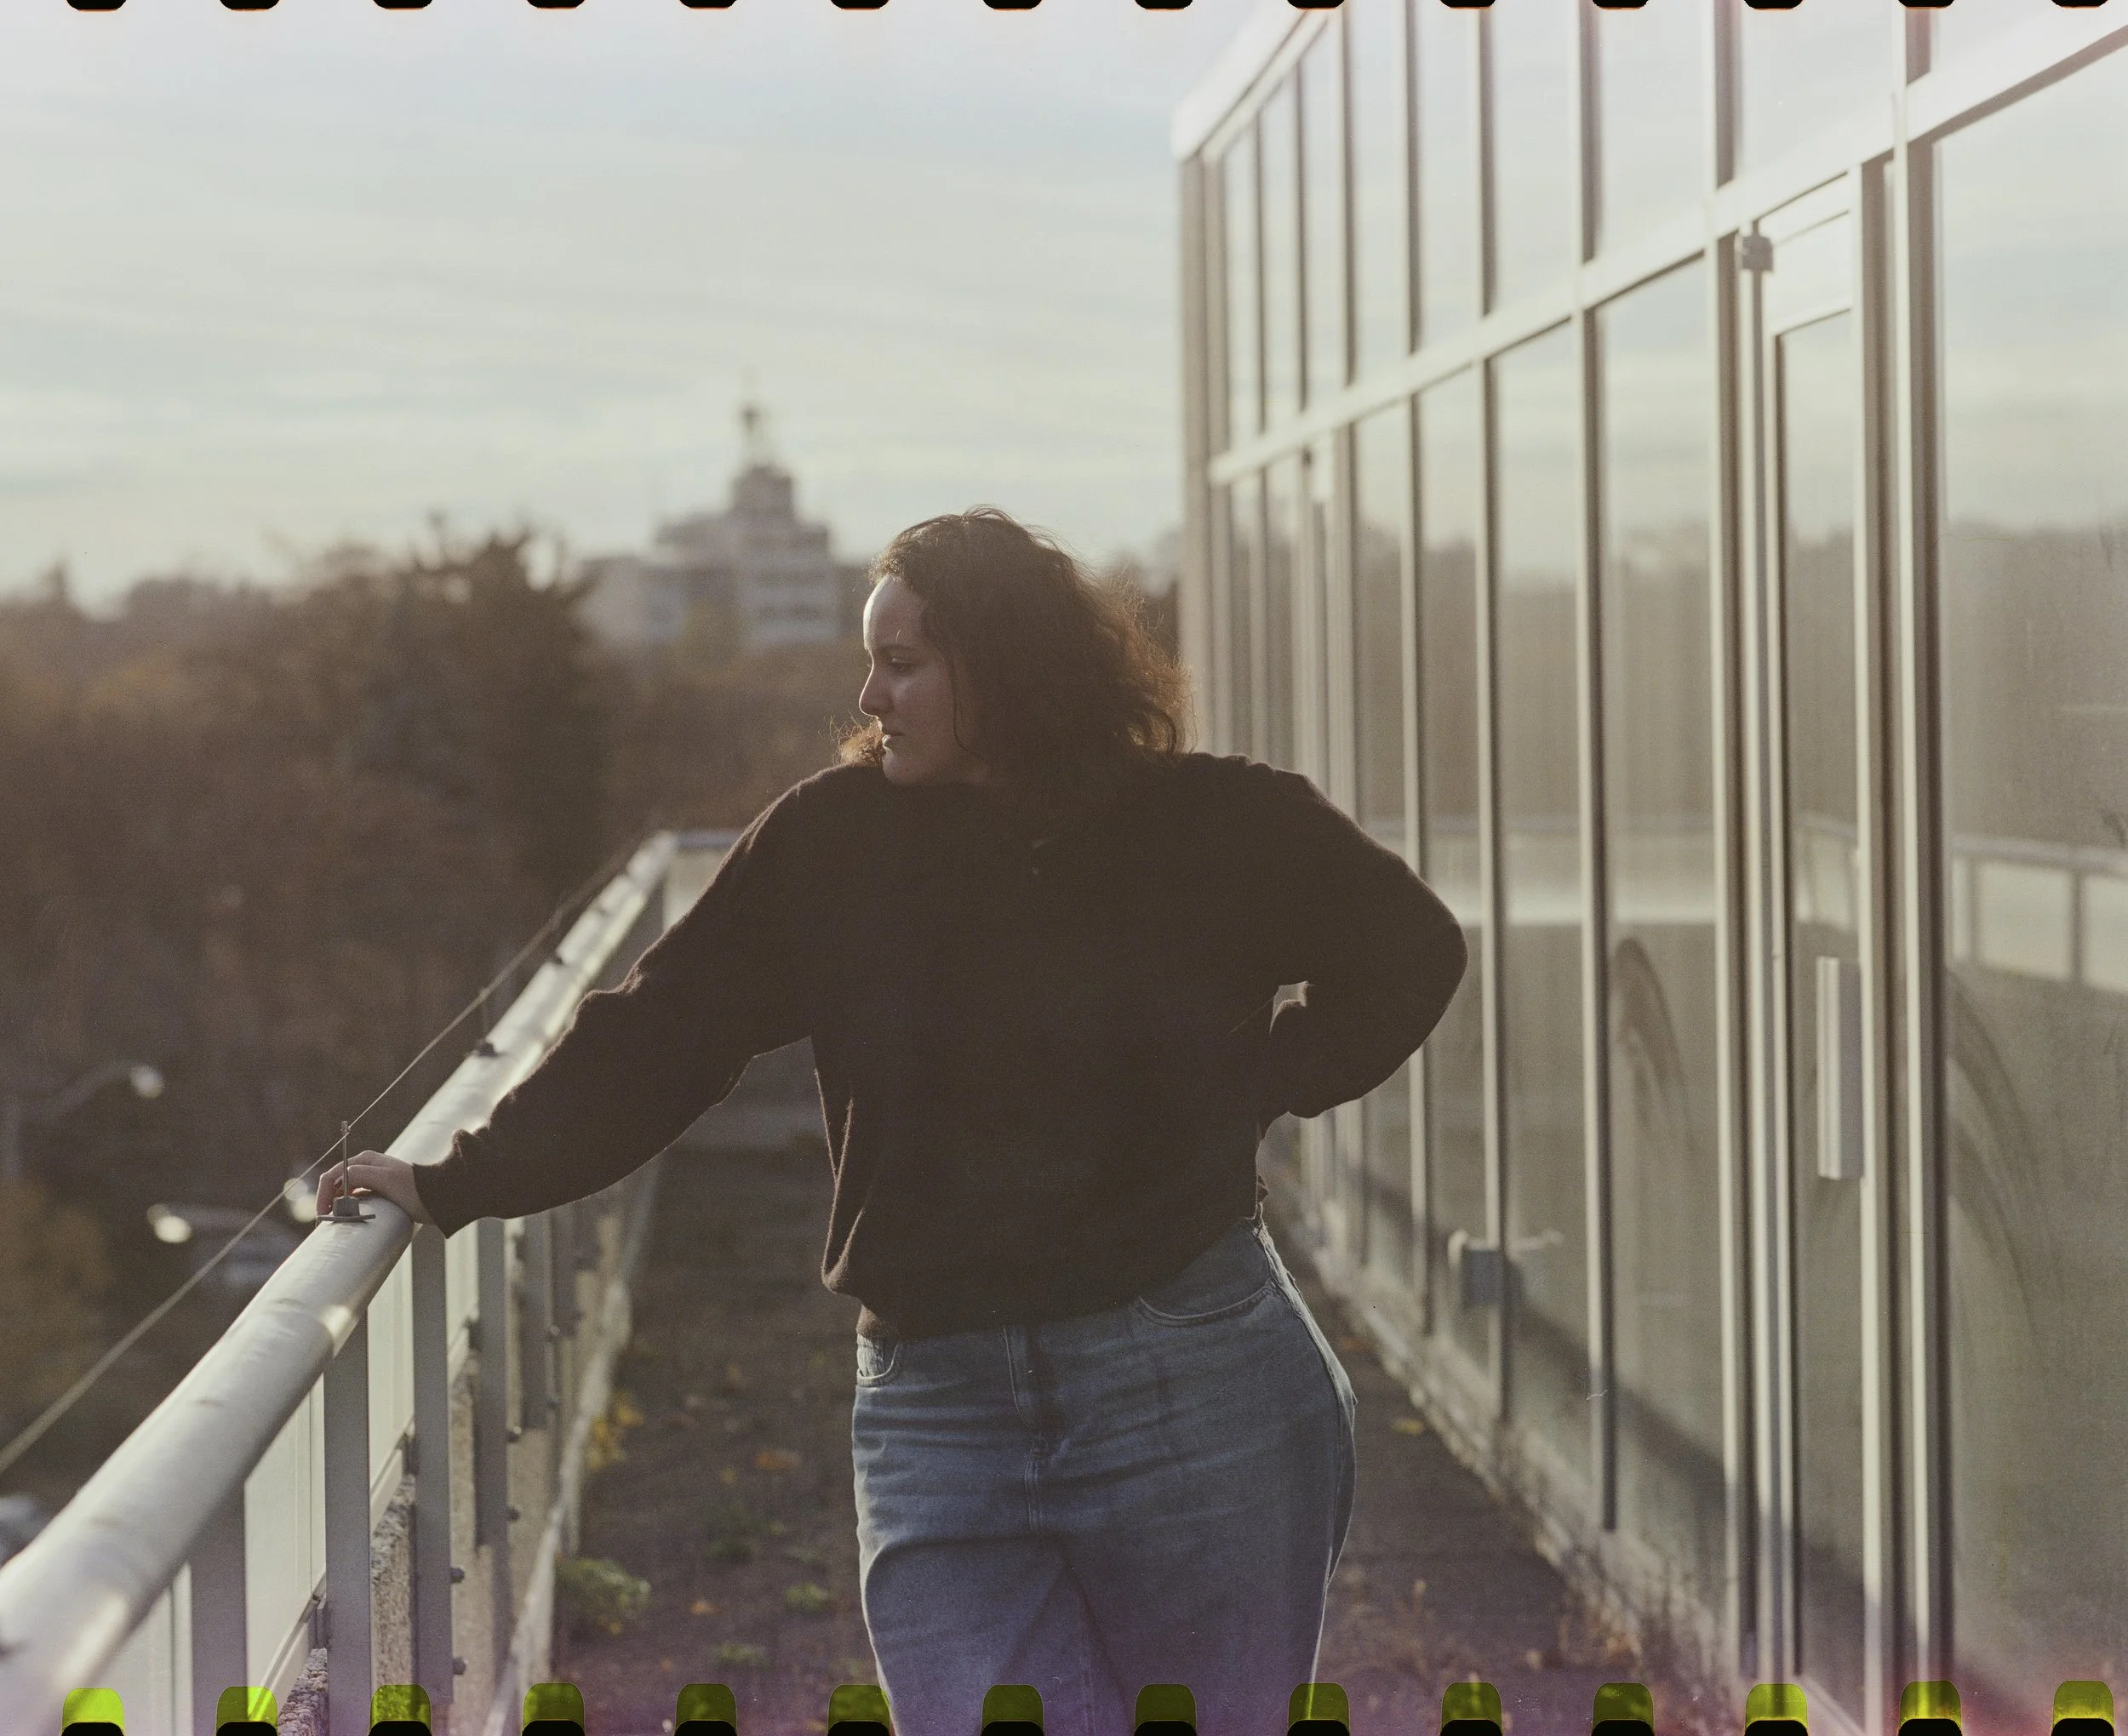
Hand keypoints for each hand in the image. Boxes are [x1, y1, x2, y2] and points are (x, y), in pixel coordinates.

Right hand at [316, 1149, 432, 1226]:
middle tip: (325, 1223)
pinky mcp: (379, 1191)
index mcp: (364, 1160)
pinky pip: (356, 1198)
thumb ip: (360, 1174)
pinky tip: (348, 1217)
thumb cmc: (415, 1189)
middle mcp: (366, 1167)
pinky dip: (348, 1207)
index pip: (332, 1175)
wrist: (439, 1198)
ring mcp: (372, 1179)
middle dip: (327, 1201)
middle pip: (336, 1183)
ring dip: (336, 1205)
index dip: (323, 1194)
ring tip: (334, 1222)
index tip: (322, 1214)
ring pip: (344, 1192)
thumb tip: (339, 1179)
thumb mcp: (386, 1179)